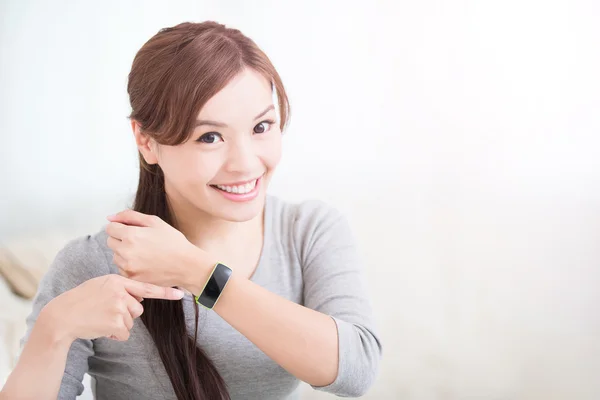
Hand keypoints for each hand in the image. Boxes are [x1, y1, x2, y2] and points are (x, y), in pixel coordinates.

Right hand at [41, 274, 183, 342]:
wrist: (64, 315)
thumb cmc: (84, 299)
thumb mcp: (102, 285)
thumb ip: (122, 287)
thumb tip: (140, 298)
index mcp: (118, 280)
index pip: (147, 287)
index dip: (165, 292)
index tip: (181, 295)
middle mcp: (120, 292)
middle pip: (139, 309)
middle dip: (127, 313)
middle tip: (107, 311)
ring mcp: (118, 306)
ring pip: (131, 321)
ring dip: (119, 324)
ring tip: (101, 318)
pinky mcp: (115, 322)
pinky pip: (125, 333)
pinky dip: (115, 334)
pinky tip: (101, 327)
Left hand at [105, 210, 214, 293]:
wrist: (186, 265)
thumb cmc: (173, 242)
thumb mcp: (155, 222)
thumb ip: (130, 216)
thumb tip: (110, 217)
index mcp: (131, 235)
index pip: (110, 228)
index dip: (120, 227)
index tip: (130, 230)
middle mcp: (126, 252)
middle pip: (110, 242)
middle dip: (121, 239)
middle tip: (139, 241)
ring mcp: (128, 267)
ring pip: (115, 256)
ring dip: (124, 253)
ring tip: (143, 253)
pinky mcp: (131, 278)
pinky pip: (122, 268)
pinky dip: (129, 265)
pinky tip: (144, 263)